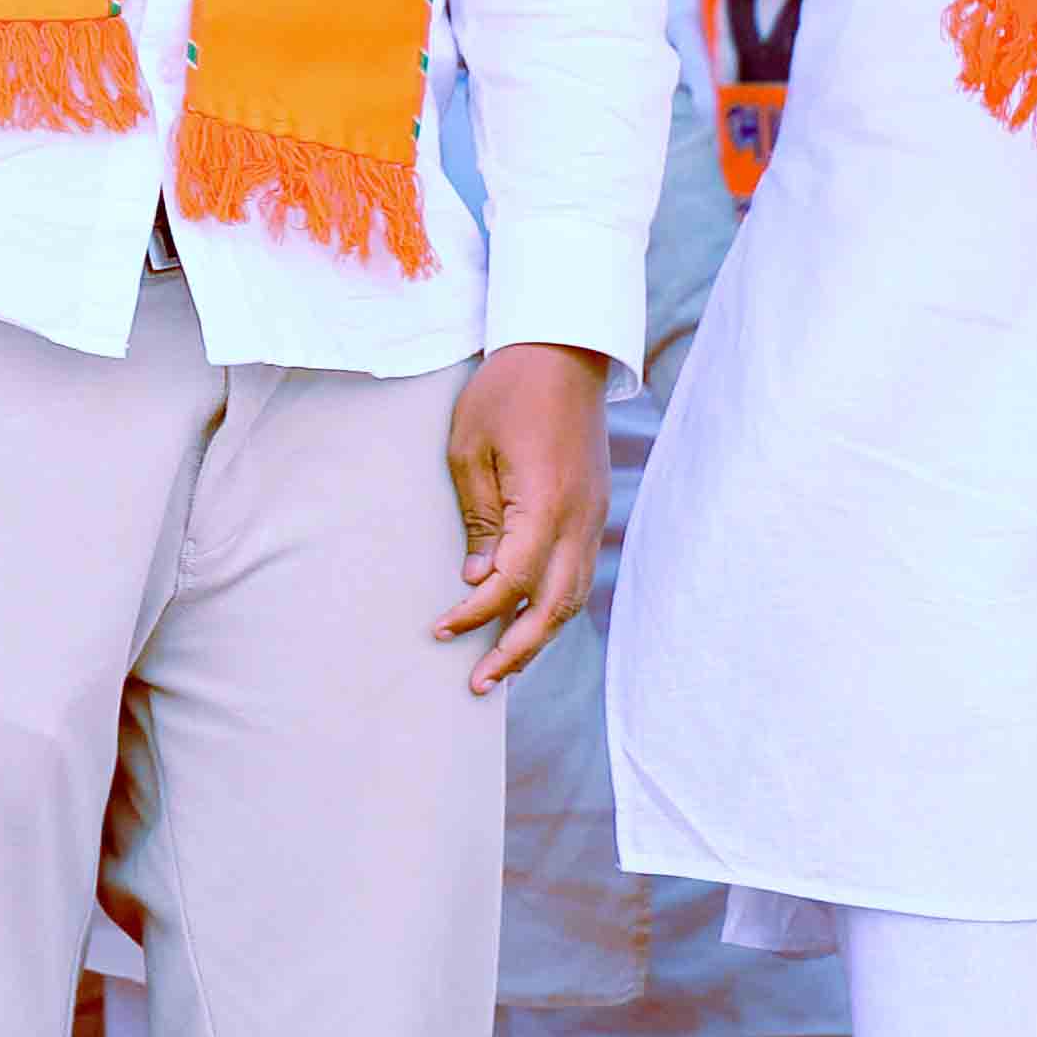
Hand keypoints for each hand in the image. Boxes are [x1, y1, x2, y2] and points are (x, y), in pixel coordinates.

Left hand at [436, 340, 606, 689]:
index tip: (441, 629)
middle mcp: (580, 522)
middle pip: (554, 607)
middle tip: (479, 683)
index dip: (477, 614)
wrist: (562, 354)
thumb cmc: (506, 393)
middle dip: (517, 650)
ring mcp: (594, 519)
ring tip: (502, 666)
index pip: (512, 582)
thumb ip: (479, 518)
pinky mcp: (595, 512)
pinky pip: (577, 573)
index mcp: (546, 506)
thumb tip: (478, 579)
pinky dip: (554, 605)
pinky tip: (530, 620)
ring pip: (572, 597)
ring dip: (539, 634)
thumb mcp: (471, 449)